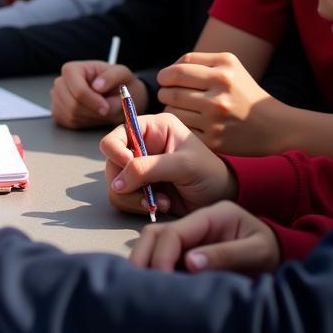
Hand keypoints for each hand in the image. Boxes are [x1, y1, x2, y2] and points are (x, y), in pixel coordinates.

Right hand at [51, 61, 147, 129]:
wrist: (113, 94)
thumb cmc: (116, 82)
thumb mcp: (122, 73)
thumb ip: (113, 76)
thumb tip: (98, 86)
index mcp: (72, 69)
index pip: (78, 90)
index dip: (93, 101)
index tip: (106, 108)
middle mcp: (61, 82)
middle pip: (73, 105)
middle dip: (93, 112)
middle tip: (108, 110)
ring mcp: (57, 98)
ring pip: (71, 116)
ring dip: (91, 118)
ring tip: (102, 110)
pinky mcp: (58, 112)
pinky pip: (69, 123)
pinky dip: (85, 122)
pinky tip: (93, 114)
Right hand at [100, 112, 236, 217]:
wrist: (220, 200)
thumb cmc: (209, 174)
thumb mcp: (184, 165)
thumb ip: (150, 168)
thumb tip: (117, 183)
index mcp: (153, 128)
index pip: (119, 132)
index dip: (116, 148)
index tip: (127, 164)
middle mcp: (141, 145)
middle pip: (112, 159)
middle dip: (126, 180)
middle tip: (146, 192)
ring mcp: (139, 168)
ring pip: (115, 182)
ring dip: (133, 196)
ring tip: (160, 202)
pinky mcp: (140, 189)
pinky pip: (123, 198)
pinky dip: (138, 205)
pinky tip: (161, 205)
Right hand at [128, 200, 281, 274]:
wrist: (281, 253)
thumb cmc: (272, 251)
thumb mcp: (257, 251)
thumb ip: (225, 254)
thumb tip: (189, 263)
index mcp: (212, 215)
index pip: (174, 232)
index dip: (163, 256)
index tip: (161, 282)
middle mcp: (195, 221)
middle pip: (155, 232)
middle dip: (143, 256)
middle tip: (139, 285)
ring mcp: (190, 233)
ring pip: (153, 241)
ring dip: (145, 261)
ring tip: (142, 287)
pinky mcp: (189, 247)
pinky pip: (163, 253)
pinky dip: (153, 266)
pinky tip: (152, 284)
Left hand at [157, 51, 278, 153]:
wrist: (276, 127)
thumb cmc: (245, 92)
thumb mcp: (230, 66)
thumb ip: (198, 61)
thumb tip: (168, 70)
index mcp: (224, 70)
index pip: (177, 70)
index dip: (165, 75)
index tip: (165, 79)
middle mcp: (220, 94)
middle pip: (171, 91)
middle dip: (164, 92)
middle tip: (167, 94)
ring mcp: (216, 119)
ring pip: (171, 111)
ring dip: (169, 109)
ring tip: (178, 107)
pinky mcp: (214, 141)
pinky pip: (181, 129)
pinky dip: (179, 126)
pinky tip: (188, 122)